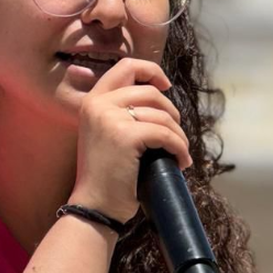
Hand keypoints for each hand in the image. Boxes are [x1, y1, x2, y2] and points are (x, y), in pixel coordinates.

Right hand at [69, 58, 192, 223]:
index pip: (126, 66)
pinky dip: (179, 148)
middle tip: (174, 134)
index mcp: (92, 101)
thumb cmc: (105, 175)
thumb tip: (158, 99)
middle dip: (171, 112)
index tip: (165, 86)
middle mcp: (98, 104)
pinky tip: (181, 162)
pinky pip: (165, 134)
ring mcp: (110, 118)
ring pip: (162, 115)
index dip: (151, 70)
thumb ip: (120, 112)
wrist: (94, 206)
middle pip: (150, 91)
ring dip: (178, 135)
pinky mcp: (126, 136)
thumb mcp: (106, 133)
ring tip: (179, 153)